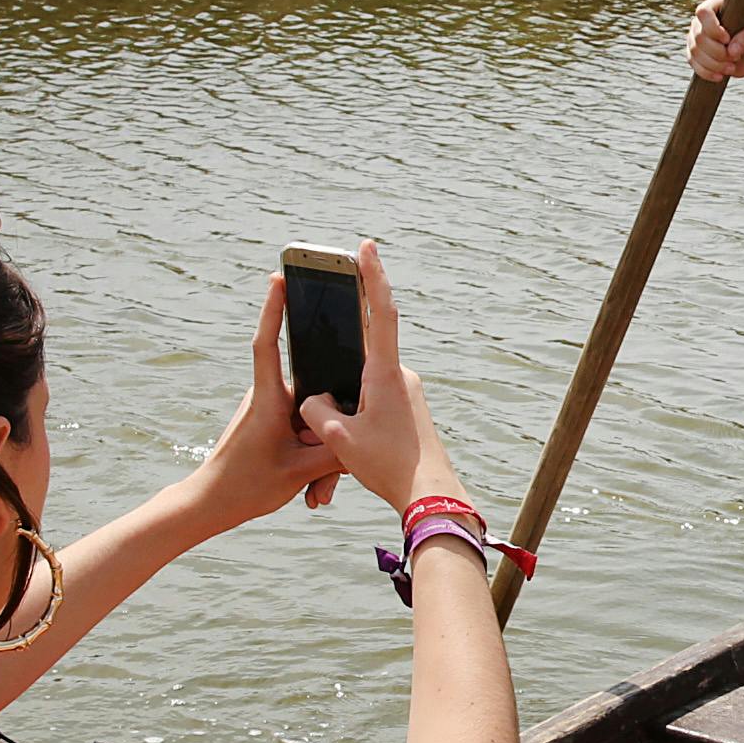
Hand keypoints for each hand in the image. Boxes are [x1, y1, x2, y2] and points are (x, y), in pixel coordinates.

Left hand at [187, 280, 346, 527]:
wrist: (211, 506)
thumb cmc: (247, 486)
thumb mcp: (299, 471)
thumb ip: (334, 448)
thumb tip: (360, 430)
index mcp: (267, 399)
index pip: (268, 344)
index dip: (274, 309)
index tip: (280, 278)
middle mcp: (267, 398)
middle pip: (311, 396)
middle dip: (327, 426)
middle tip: (329, 466)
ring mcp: (270, 412)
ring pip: (309, 419)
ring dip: (318, 452)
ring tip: (317, 491)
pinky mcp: (272, 425)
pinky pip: (302, 431)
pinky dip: (311, 457)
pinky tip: (312, 490)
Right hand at [295, 241, 465, 512]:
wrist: (430, 495)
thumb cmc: (388, 467)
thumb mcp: (339, 438)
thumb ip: (315, 410)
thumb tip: (313, 399)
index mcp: (385, 373)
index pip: (378, 312)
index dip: (371, 276)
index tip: (365, 246)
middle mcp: (400, 375)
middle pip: (363, 348)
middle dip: (340, 352)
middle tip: (329, 345)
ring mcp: (405, 391)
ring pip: (363, 382)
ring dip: (344, 402)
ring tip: (344, 442)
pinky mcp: (406, 409)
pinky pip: (371, 400)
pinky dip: (353, 413)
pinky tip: (348, 446)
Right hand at [688, 0, 743, 82]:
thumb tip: (731, 50)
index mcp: (716, 5)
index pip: (703, 12)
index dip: (712, 28)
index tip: (727, 39)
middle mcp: (702, 20)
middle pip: (699, 36)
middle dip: (717, 52)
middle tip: (736, 57)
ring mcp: (696, 37)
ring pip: (694, 52)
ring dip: (714, 64)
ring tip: (731, 67)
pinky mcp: (695, 54)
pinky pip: (693, 64)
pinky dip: (706, 72)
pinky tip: (720, 77)